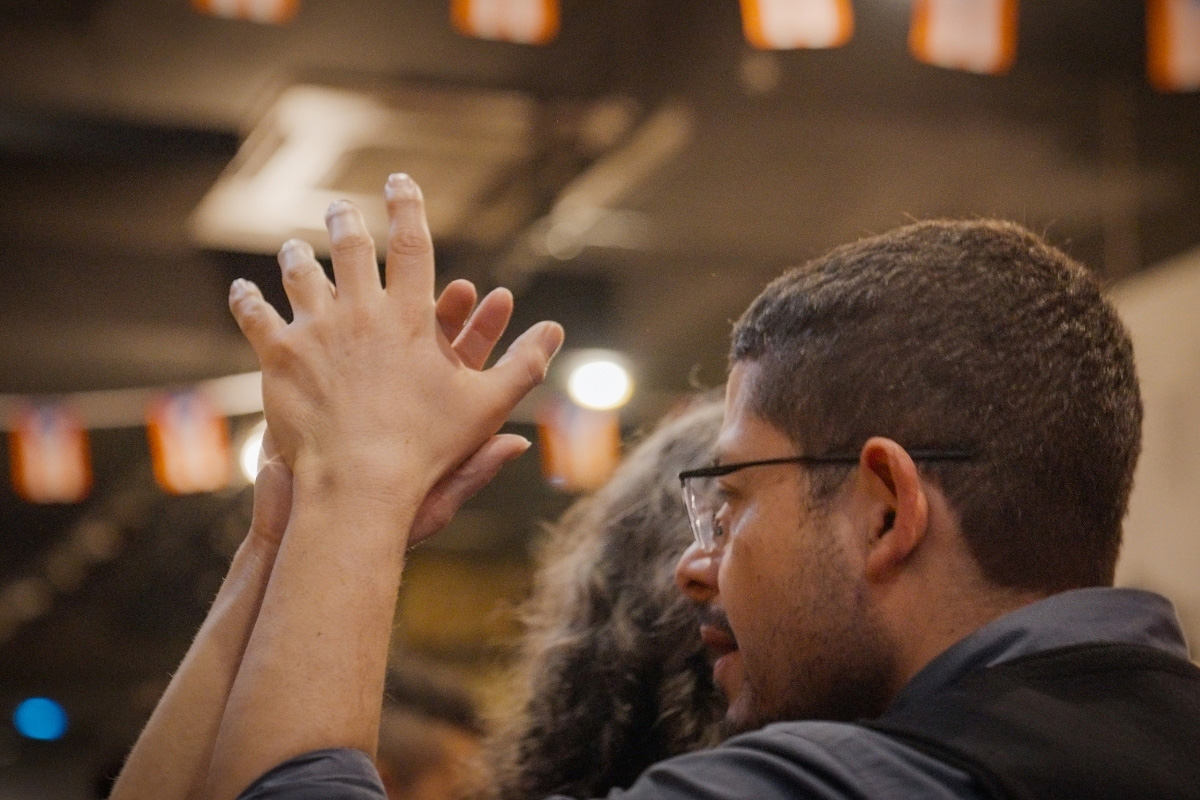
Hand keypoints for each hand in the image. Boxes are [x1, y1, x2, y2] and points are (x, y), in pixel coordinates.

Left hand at [228, 174, 562, 513]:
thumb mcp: (487, 406)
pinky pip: (257, 318)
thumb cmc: (429, 447)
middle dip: (345, 222)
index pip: (412, 246)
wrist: (360, 480)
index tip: (401, 182)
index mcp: (409, 316)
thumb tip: (556, 332)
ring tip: (294, 247)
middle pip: (350, 249)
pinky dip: (248, 301)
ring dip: (298, 256)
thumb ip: (524, 365)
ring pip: (301, 275)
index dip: (408, 207)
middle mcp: (361, 311)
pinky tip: (242, 291)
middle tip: (338, 208)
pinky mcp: (280, 356)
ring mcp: (317, 330)